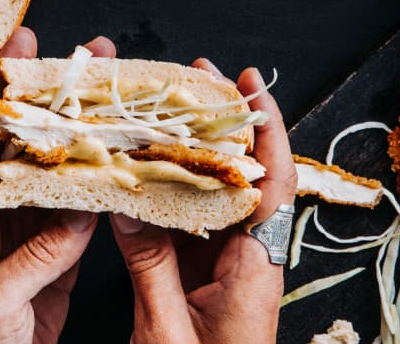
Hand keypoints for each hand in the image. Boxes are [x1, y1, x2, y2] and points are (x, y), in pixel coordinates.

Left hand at [0, 27, 115, 343]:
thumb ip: (34, 257)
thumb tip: (80, 212)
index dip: (0, 89)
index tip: (20, 45)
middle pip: (29, 142)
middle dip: (57, 96)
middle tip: (91, 57)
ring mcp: (25, 234)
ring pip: (59, 171)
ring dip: (85, 135)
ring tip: (114, 99)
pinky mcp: (52, 257)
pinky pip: (78, 212)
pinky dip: (99, 186)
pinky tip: (120, 164)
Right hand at [110, 60, 296, 343]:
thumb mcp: (166, 330)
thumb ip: (148, 264)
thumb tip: (127, 202)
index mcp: (253, 270)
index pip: (272, 185)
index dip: (266, 130)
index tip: (251, 86)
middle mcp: (246, 258)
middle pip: (242, 176)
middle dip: (222, 124)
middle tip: (197, 80)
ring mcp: (223, 263)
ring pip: (213, 194)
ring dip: (192, 152)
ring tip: (167, 111)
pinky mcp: (202, 272)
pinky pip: (189, 220)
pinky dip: (169, 190)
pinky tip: (146, 169)